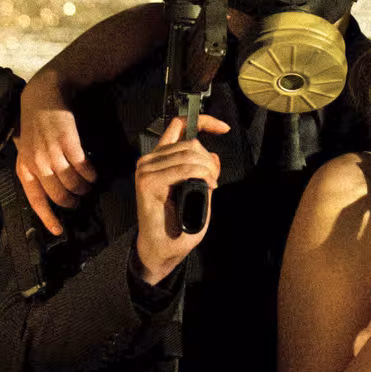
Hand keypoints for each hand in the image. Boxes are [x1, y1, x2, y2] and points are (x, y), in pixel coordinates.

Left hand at [14, 72, 98, 235]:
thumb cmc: (35, 126)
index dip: (47, 218)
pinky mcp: (68, 144)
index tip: (58, 230)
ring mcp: (52, 154)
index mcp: (24, 167)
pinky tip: (93, 174)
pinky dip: (90, 174)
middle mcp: (37, 164)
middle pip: (58, 195)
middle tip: (80, 201)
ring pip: (73, 184)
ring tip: (89, 186)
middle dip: (72, 202)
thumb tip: (50, 193)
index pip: (36, 200)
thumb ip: (35, 170)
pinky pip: (83, 169)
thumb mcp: (27, 149)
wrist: (43, 97)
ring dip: (84, 188)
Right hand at [133, 114, 229, 284]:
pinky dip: (200, 175)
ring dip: (207, 169)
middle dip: (209, 160)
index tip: (223, 127)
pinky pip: (183, 168)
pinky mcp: (147, 181)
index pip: (179, 126)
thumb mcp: (199, 193)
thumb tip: (213, 155)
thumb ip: (204, 172)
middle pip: (190, 143)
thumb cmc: (177, 225)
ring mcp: (146, 169)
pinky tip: (206, 186)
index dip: (204, 121)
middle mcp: (151, 160)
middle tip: (214, 181)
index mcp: (160, 158)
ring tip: (210, 186)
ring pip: (188, 153)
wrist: (162, 249)